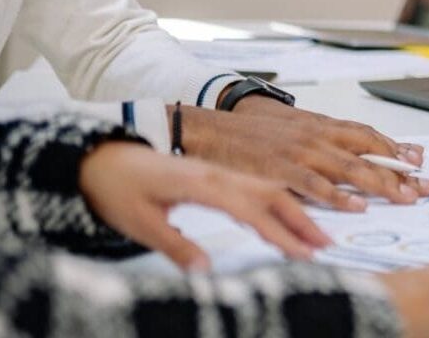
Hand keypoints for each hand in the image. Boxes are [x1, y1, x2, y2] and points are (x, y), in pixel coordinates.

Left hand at [78, 141, 329, 270]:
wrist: (103, 156)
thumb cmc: (118, 187)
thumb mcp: (139, 222)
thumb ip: (175, 245)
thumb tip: (205, 271)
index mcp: (203, 183)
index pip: (252, 211)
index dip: (280, 234)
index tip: (303, 254)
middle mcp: (219, 175)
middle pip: (273, 195)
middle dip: (302, 221)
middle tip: (325, 245)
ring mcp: (220, 173)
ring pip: (269, 189)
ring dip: (296, 210)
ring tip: (316, 233)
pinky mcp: (216, 177)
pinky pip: (257, 186)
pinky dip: (280, 202)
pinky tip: (288, 215)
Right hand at [177, 102, 428, 209]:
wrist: (216, 126)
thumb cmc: (257, 131)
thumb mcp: (297, 129)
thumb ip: (325, 140)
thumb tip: (352, 151)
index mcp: (323, 126)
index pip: (369, 136)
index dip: (396, 148)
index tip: (419, 161)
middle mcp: (318, 137)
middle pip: (368, 154)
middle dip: (399, 172)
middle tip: (423, 188)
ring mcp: (301, 152)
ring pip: (349, 168)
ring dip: (379, 184)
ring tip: (404, 198)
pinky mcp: (280, 169)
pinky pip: (314, 185)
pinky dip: (337, 196)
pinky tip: (356, 206)